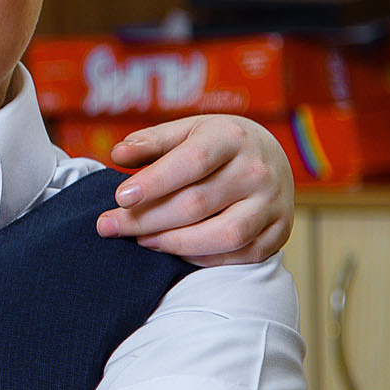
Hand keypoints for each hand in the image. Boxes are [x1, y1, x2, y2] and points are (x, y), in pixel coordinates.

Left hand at [94, 114, 292, 265]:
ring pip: (223, 235)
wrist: (269, 157)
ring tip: (140, 240)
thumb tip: (118, 154)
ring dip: (173, 243)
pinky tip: (172, 250)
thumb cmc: (214, 145)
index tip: (120, 197)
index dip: (155, 182)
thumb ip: (151, 142)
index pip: (192, 162)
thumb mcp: (185, 131)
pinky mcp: (279, 232)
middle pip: (198, 203)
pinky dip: (202, 258)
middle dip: (147, 219)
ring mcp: (273, 204)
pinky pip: (239, 254)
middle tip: (109, 226)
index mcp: (231, 137)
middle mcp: (257, 170)